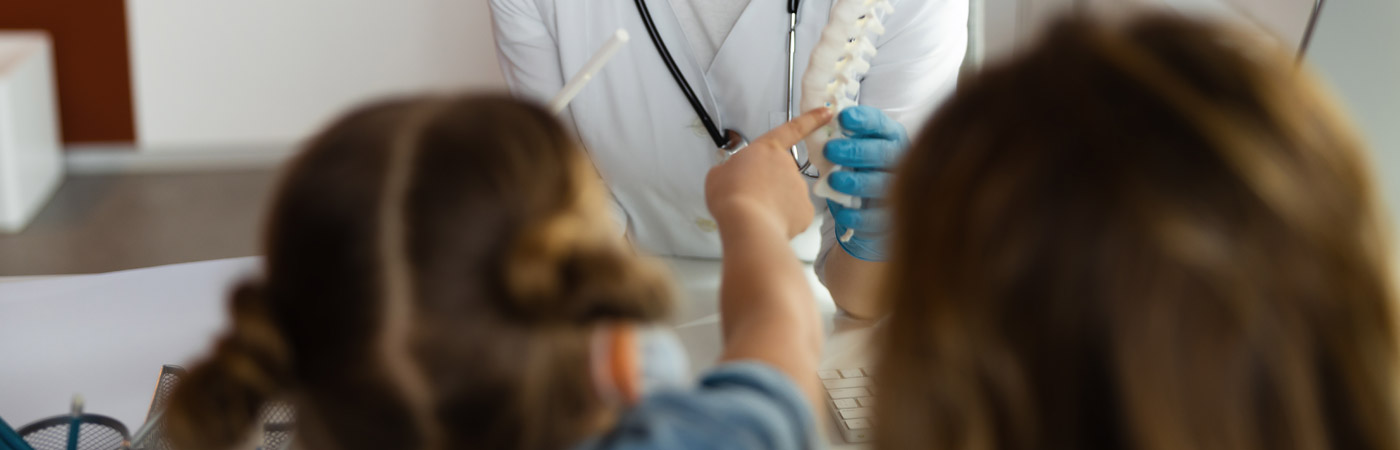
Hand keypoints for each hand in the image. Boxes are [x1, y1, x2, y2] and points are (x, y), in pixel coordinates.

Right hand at [706, 108, 833, 237]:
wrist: (747, 224)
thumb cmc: (731, 196)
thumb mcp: (718, 174)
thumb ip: (730, 169)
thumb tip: (733, 176)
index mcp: (767, 149)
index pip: (792, 129)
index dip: (811, 119)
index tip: (827, 112)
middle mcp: (787, 165)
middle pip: (780, 172)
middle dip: (769, 183)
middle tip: (750, 196)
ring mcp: (799, 188)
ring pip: (787, 195)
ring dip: (774, 202)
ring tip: (756, 213)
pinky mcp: (805, 211)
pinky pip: (794, 214)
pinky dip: (783, 220)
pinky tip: (768, 223)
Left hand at [824, 105, 908, 260]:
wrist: (869, 205)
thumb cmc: (858, 167)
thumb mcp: (853, 146)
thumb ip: (840, 135)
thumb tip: (814, 121)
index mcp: (888, 136)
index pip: (878, 123)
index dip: (862, 120)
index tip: (843, 117)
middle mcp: (897, 159)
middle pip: (881, 153)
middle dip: (855, 150)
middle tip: (830, 150)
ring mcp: (896, 188)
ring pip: (879, 184)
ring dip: (856, 182)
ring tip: (834, 180)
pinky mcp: (888, 215)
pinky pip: (875, 217)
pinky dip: (858, 216)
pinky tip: (843, 213)